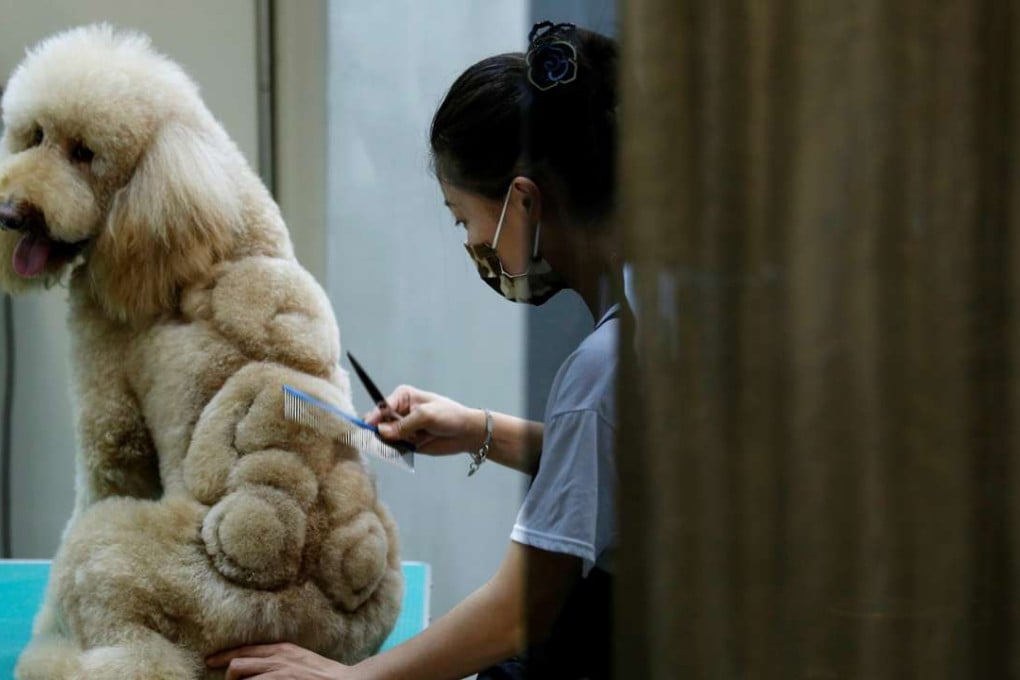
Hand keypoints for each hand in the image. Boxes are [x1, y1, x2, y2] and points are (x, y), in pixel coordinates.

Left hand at [206, 643, 354, 678]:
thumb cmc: (325, 675)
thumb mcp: (301, 659)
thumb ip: (282, 659)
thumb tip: (265, 664)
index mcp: (281, 649)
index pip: (245, 650)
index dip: (224, 656)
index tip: (210, 661)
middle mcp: (277, 658)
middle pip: (237, 664)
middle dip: (229, 677)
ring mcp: (278, 673)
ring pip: (241, 675)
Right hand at [363, 385, 485, 455]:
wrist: (468, 433)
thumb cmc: (450, 416)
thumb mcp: (426, 416)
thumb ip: (403, 425)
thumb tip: (381, 432)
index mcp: (403, 397)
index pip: (382, 406)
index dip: (373, 417)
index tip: (368, 428)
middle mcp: (400, 411)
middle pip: (379, 423)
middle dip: (380, 432)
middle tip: (383, 440)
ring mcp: (403, 428)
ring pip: (385, 437)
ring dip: (389, 443)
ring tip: (402, 444)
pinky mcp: (407, 442)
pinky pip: (394, 448)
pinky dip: (396, 451)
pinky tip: (405, 450)